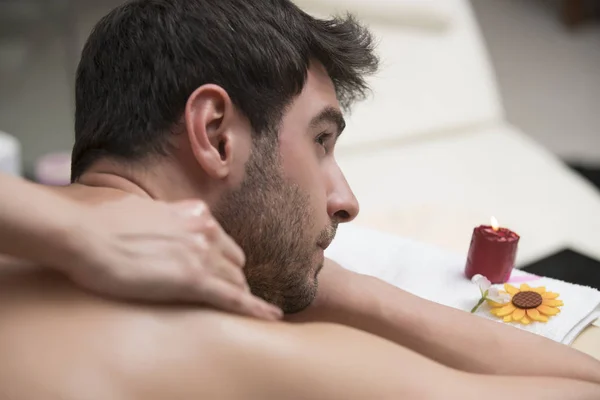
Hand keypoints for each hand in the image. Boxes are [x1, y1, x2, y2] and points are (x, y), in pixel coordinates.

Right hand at [62, 196, 281, 319]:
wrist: (85, 235)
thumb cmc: (104, 224)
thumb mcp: (145, 210)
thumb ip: (166, 218)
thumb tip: (166, 223)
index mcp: (194, 214)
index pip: (222, 242)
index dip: (224, 262)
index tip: (225, 273)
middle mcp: (204, 231)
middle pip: (233, 263)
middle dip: (233, 279)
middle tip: (228, 295)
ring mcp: (201, 255)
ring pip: (235, 281)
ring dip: (240, 295)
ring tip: (249, 311)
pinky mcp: (193, 280)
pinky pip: (233, 298)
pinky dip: (254, 308)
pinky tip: (270, 316)